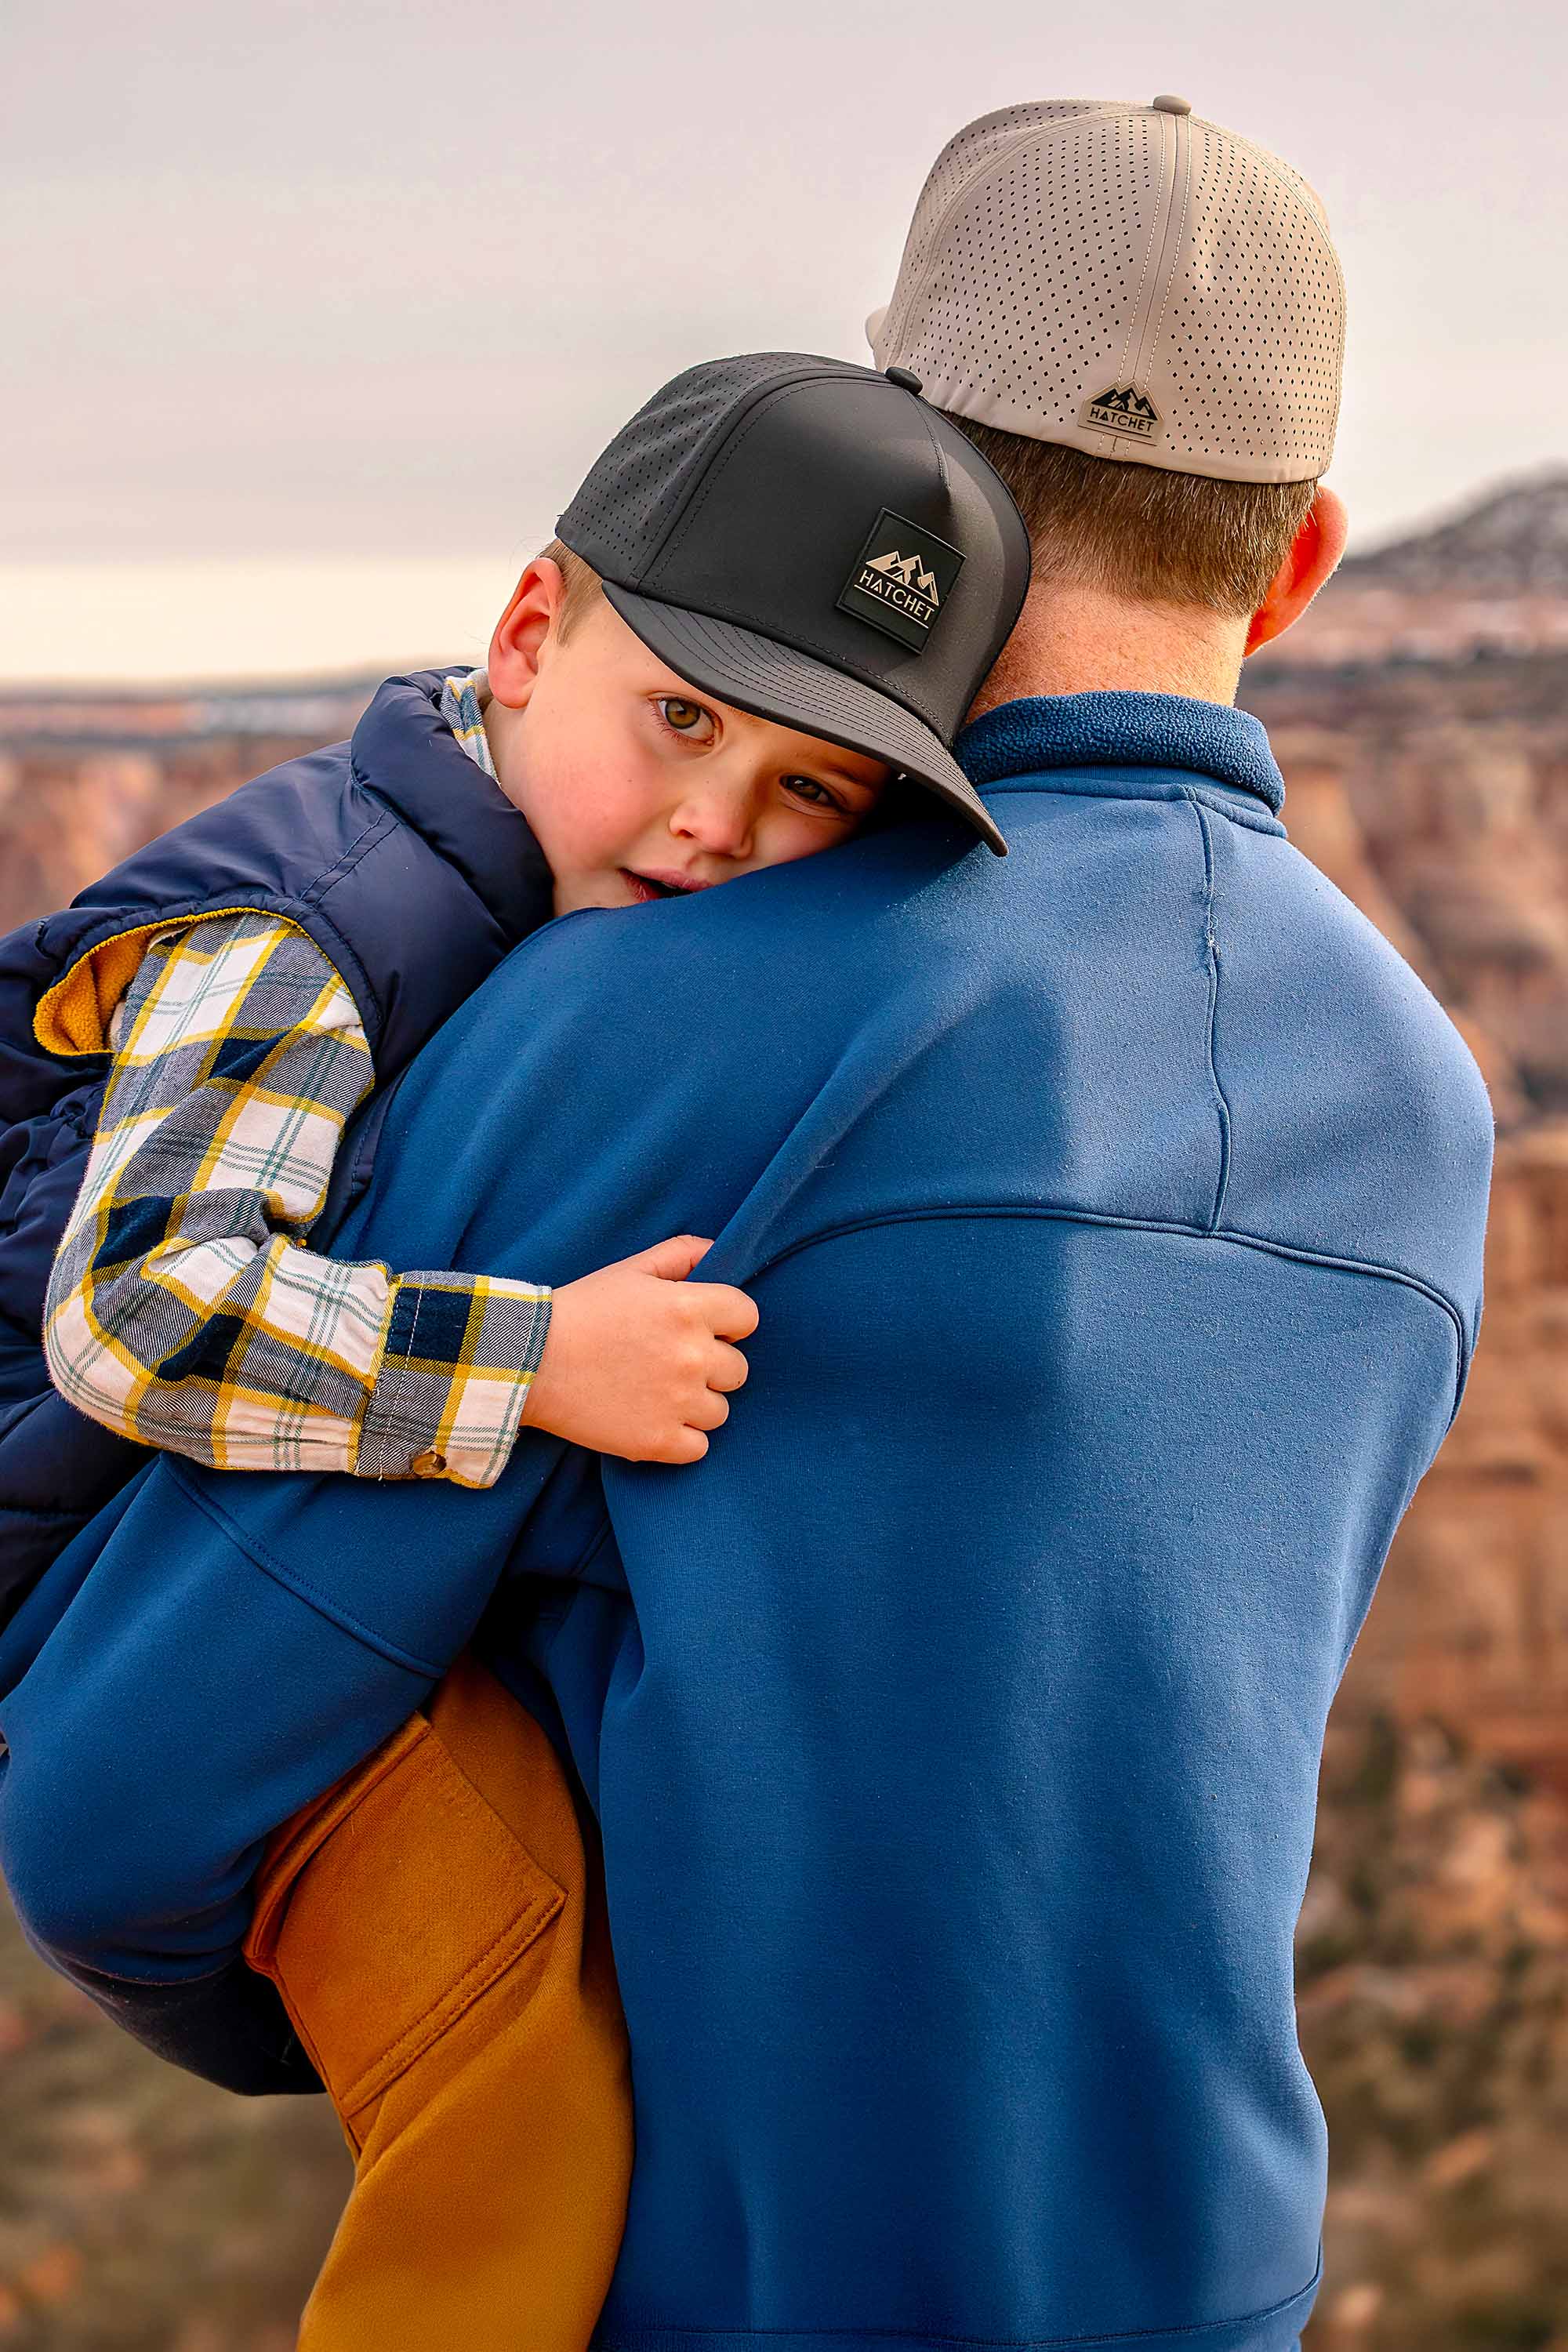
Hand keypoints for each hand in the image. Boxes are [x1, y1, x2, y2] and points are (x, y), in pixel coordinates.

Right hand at [522, 1236, 758, 1463]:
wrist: (526, 1362)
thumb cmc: (579, 1310)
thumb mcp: (630, 1269)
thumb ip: (681, 1253)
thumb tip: (718, 1252)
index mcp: (689, 1308)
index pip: (748, 1317)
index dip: (728, 1323)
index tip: (704, 1329)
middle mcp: (692, 1356)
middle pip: (738, 1369)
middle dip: (712, 1365)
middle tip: (671, 1363)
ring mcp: (677, 1402)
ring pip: (720, 1411)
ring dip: (697, 1404)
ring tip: (657, 1392)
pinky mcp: (657, 1441)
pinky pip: (699, 1447)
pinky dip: (681, 1439)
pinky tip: (653, 1420)